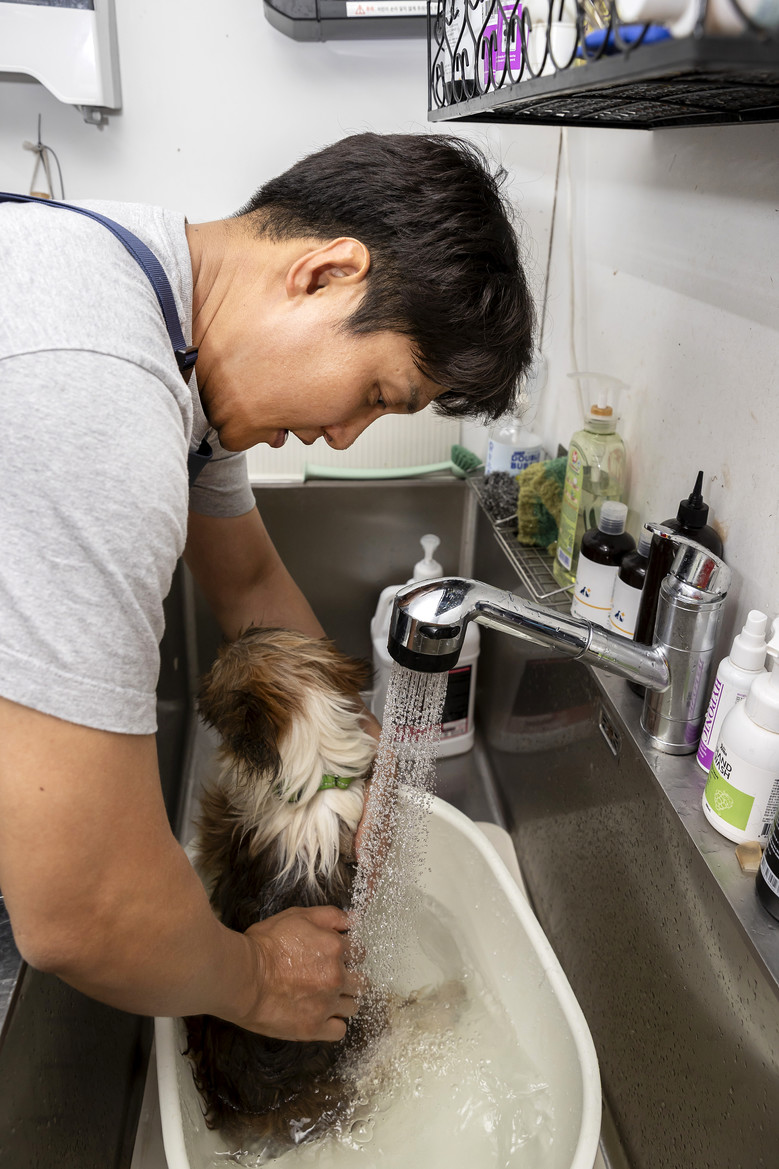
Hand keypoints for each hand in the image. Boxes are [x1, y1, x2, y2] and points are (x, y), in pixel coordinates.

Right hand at [237, 905, 362, 1041]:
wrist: (242, 977)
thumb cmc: (264, 945)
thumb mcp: (297, 916)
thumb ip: (330, 916)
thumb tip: (353, 919)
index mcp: (335, 948)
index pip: (359, 951)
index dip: (348, 952)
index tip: (337, 956)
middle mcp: (336, 977)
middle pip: (361, 981)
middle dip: (349, 978)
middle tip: (330, 977)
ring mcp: (327, 1004)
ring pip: (353, 1006)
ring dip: (342, 1001)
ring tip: (324, 997)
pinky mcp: (314, 1028)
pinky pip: (339, 1030)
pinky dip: (333, 1024)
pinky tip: (321, 1015)